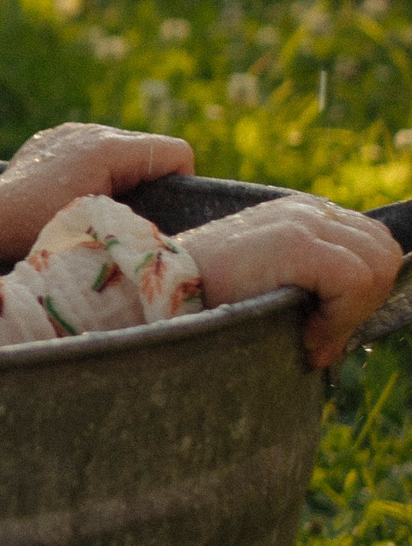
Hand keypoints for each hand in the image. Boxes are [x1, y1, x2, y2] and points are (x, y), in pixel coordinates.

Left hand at [0, 123, 194, 268]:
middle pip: (151, 150)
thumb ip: (145, 219)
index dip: (182, 185)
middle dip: (152, 182)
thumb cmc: (44, 229)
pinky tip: (73, 193)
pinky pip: (92, 149)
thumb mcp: (105, 225)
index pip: (176, 153)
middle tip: (129, 215)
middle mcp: (91, 130)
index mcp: (109, 147)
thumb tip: (173, 223)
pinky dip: (95, 170)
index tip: (161, 213)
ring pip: (122, 149)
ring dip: (123, 176)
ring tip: (99, 206)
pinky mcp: (51, 138)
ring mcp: (69, 131)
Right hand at [179, 196, 402, 368]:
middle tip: (326, 330)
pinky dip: (340, 319)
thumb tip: (359, 310)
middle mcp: (306, 208)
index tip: (327, 323)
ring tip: (315, 334)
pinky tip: (307, 337)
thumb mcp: (273, 277)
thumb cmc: (211, 294)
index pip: (373, 243)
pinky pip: (355, 282)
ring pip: (378, 267)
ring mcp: (301, 222)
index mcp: (302, 211)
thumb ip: (314, 277)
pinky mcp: (295, 243)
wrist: (163, 291)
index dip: (363, 291)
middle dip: (365, 300)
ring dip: (353, 312)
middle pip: (384, 252)